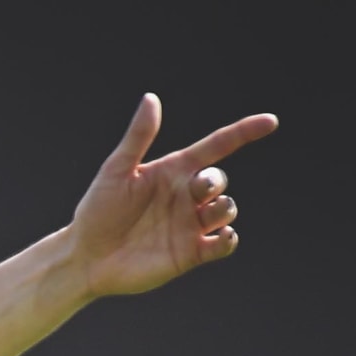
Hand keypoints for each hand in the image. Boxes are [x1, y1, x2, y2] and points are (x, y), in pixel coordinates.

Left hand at [70, 93, 278, 297]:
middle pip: (220, 179)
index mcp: (174, 170)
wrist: (86, 257)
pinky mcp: (191, 253)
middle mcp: (186, 196)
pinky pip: (223, 244)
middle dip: (216, 180)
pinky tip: (219, 236)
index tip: (269, 122)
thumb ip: (138, 137)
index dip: (244, 133)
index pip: (217, 146)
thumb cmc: (97, 211)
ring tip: (206, 212)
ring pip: (226, 209)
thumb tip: (152, 98)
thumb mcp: (116, 171)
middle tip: (200, 187)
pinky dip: (228, 239)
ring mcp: (190, 225)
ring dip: (223, 208)